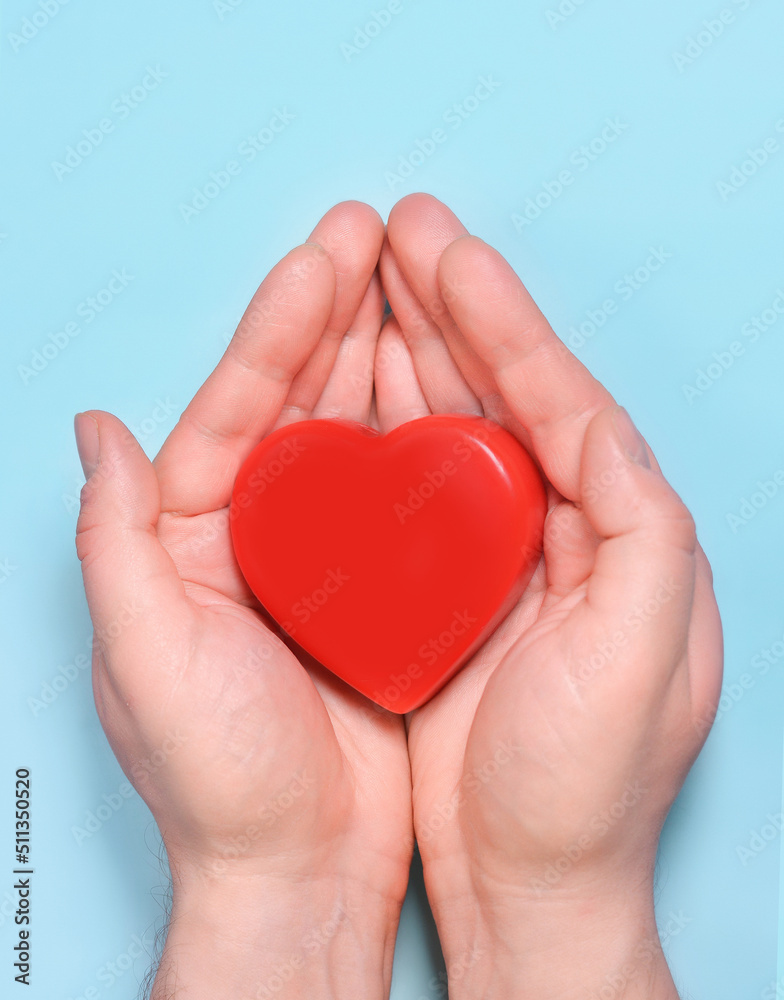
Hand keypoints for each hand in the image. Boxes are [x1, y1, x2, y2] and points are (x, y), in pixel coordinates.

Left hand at [74, 202, 412, 999]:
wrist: (296, 868)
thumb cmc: (218, 779)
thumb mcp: (145, 658)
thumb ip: (114, 541)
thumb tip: (92, 429)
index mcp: (187, 537)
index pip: (237, 405)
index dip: (279, 325)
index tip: (326, 255)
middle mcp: (255, 535)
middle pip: (298, 401)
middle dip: (337, 314)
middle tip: (380, 237)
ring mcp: (323, 558)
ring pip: (355, 433)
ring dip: (383, 357)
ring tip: (416, 284)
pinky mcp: (380, 590)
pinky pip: (402, 494)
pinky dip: (423, 437)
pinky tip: (449, 389)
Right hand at [376, 194, 722, 998]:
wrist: (529, 884)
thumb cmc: (586, 788)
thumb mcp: (647, 660)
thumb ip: (643, 530)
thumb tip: (599, 423)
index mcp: (623, 532)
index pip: (561, 398)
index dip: (504, 320)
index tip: (447, 251)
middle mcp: (568, 530)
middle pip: (505, 394)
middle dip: (454, 309)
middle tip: (399, 233)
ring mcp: (503, 556)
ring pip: (456, 427)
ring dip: (416, 350)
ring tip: (372, 279)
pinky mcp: (448, 591)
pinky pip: (415, 487)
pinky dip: (388, 428)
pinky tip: (358, 388)